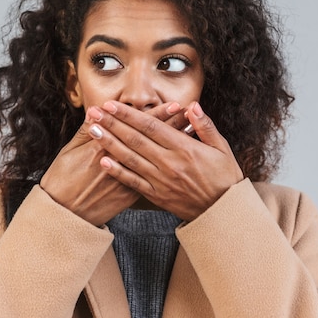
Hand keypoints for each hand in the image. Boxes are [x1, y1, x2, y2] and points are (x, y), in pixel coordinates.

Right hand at [40, 102, 188, 225]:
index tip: (173, 105)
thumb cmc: (63, 179)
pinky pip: (153, 178)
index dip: (157, 116)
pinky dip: (166, 166)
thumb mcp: (70, 150)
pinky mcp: (129, 195)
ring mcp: (127, 181)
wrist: (65, 213)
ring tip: (187, 132)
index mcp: (106, 148)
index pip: (136, 128)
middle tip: (188, 113)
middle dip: (170, 126)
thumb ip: (84, 132)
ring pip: (155, 159)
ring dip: (170, 147)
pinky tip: (175, 159)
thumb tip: (94, 113)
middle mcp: (121, 163)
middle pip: (151, 142)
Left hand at [86, 101, 243, 220]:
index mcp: (184, 148)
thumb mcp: (222, 148)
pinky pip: (133, 182)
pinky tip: (103, 160)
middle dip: (112, 123)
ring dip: (109, 143)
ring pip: (130, 158)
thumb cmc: (225, 178)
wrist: (224, 213)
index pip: (151, 126)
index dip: (129, 114)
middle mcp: (169, 163)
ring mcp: (161, 180)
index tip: (112, 104)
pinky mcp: (157, 196)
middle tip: (93, 111)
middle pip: (135, 139)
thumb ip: (205, 126)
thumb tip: (192, 106)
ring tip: (92, 130)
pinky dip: (118, 171)